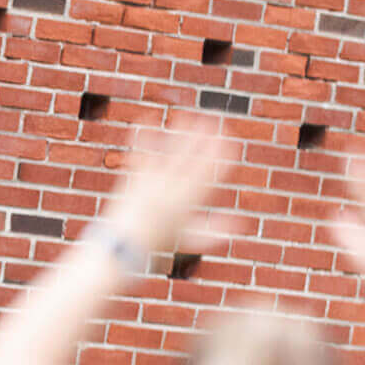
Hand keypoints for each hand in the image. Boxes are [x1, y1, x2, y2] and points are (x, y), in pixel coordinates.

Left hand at [106, 118, 232, 254]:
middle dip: (204, 140)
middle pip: (190, 160)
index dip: (221, 159)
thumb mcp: (189, 238)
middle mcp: (170, 192)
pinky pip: (141, 154)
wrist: (123, 247)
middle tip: (215, 121)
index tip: (232, 143)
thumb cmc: (158, 242)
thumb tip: (240, 225)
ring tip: (187, 116)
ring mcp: (151, 183)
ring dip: (179, 134)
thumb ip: (215, 230)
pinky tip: (147, 119)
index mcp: (187, 205)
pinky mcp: (133, 178)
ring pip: (169, 154)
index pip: (208, 176)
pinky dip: (144, 137)